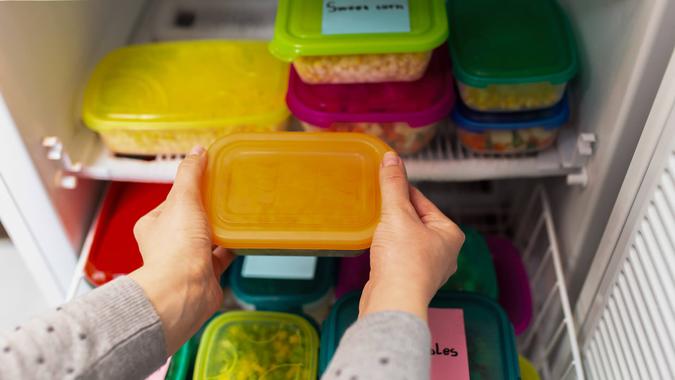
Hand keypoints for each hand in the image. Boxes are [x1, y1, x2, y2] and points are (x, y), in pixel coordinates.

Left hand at [129, 146, 234, 353]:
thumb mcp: (183, 200)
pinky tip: (244, 236)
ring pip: (207, 237)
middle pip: (192, 218)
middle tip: (228, 194)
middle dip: (209, 208)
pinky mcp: (206, 273)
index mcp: (153, 224)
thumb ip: (190, 175)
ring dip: (221, 228)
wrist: (185, 292)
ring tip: (239, 213)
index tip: (210, 178)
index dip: (191, 188)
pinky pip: (222, 255)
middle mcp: (167, 243)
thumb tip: (197, 151)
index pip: (173, 199)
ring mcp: (187, 259)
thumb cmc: (176, 249)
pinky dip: (232, 246)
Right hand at [360, 152, 463, 320]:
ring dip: (389, 231)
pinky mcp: (409, 280)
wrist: (393, 302)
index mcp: (450, 234)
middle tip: (375, 204)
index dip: (400, 190)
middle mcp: (444, 252)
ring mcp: (428, 269)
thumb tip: (391, 158)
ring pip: (406, 238)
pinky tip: (375, 247)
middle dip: (394, 212)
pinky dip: (386, 248)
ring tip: (374, 226)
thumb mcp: (397, 214)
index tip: (383, 180)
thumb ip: (393, 185)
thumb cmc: (403, 261)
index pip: (422, 200)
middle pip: (414, 219)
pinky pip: (398, 255)